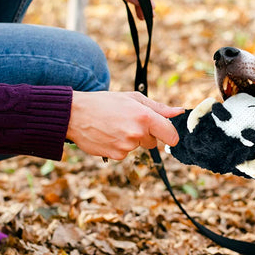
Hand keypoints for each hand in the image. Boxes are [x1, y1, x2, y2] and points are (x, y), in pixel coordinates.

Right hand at [67, 91, 182, 159]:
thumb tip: (179, 112)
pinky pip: (125, 153)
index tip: (165, 133)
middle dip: (145, 134)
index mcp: (145, 116)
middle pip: (153, 142)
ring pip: (137, 146)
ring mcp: (127, 146)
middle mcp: (138, 133)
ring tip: (113, 126)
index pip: (171, 135)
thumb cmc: (105, 102)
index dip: (169, 135)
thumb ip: (159, 108)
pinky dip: (118, 146)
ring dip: (130, 139)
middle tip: (127, 121)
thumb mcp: (132, 99)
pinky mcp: (116, 155)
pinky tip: (107, 134)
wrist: (75, 114)